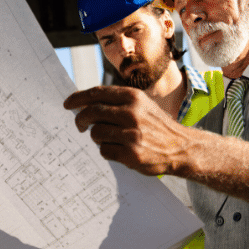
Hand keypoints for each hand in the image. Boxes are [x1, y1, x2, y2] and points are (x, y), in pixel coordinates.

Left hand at [64, 86, 186, 175]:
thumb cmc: (156, 126)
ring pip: (96, 133)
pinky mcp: (131, 154)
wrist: (181, 147)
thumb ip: (117, 102)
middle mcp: (131, 113)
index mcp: (133, 97)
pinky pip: (104, 151)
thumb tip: (85, 103)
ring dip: (97, 137)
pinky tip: (119, 150)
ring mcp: (131, 134)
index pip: (96, 94)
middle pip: (91, 113)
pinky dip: (107, 150)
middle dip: (81, 120)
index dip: (78, 98)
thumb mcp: (141, 105)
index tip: (68, 104)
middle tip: (80, 126)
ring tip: (109, 138)